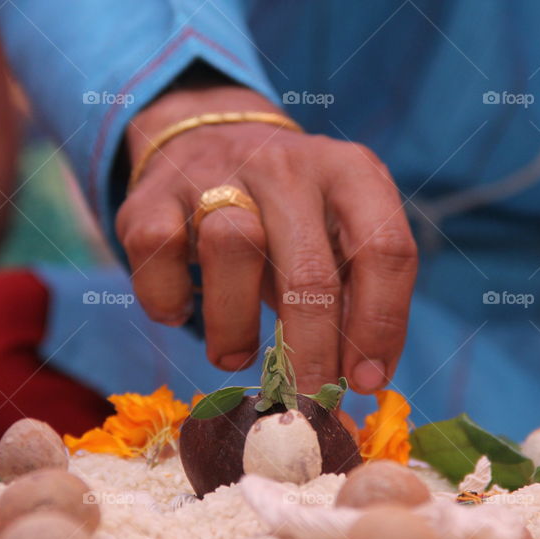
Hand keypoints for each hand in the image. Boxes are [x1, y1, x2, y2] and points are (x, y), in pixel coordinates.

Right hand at [117, 84, 416, 393]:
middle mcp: (288, 164)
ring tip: (234, 355)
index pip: (385, 249)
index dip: (380, 326)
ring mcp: (217, 171)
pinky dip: (168, 298)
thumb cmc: (288, 218)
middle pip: (309, 268)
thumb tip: (360, 383)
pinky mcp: (154, 192)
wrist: (208, 137)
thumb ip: (354, 296)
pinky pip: (158, 252)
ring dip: (234, 324)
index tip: (364, 382)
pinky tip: (180, 312)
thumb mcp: (335, 238)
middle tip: (304, 399)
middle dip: (310, 350)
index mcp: (350, 173)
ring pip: (230, 249)